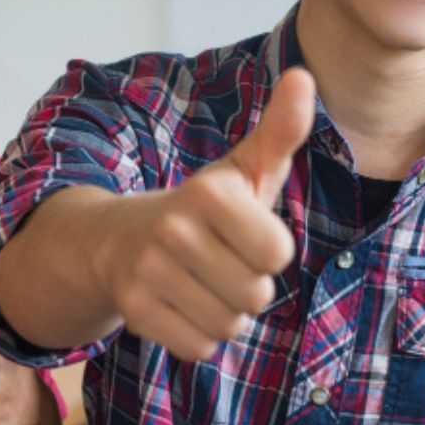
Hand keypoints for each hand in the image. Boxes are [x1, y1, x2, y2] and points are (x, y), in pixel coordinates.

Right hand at [99, 67, 314, 361]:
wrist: (120, 239)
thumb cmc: (205, 208)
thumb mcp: (244, 168)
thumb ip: (281, 130)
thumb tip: (304, 77)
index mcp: (209, 193)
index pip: (278, 254)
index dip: (269, 249)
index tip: (244, 233)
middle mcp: (173, 230)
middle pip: (257, 295)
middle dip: (249, 284)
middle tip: (223, 261)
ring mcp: (149, 272)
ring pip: (230, 325)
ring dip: (227, 313)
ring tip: (204, 282)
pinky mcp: (135, 312)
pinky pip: (200, 348)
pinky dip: (199, 335)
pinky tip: (183, 304)